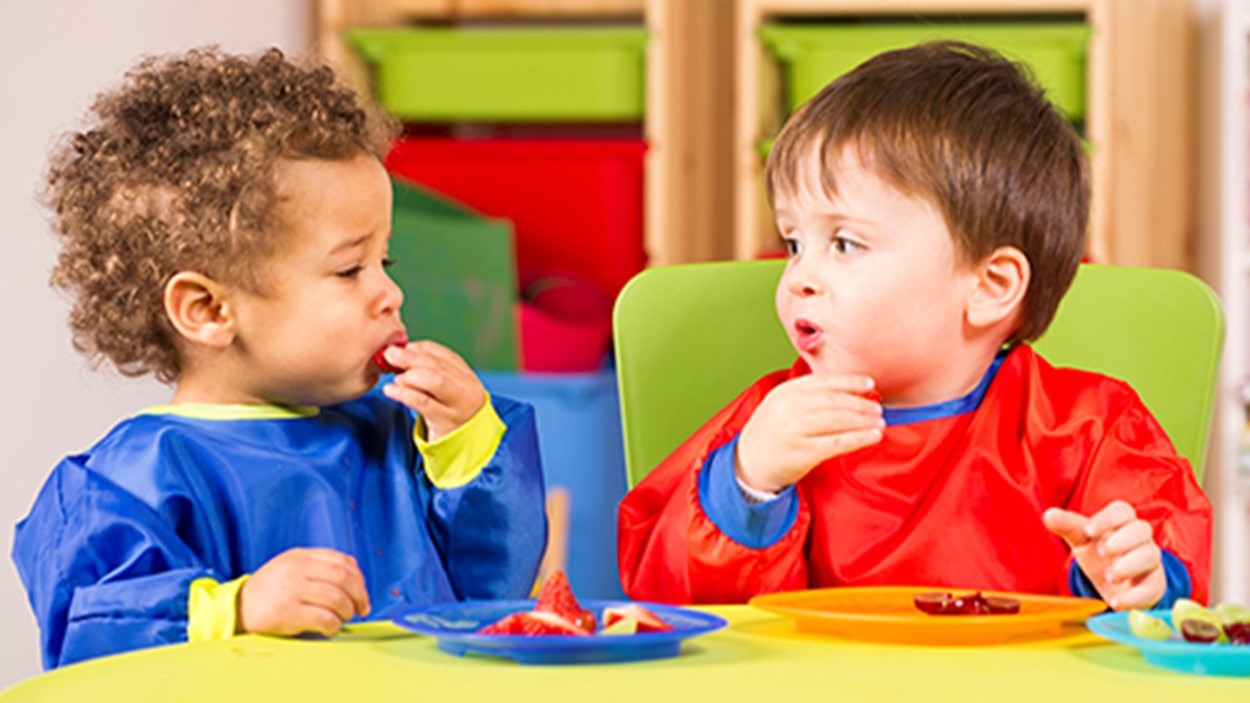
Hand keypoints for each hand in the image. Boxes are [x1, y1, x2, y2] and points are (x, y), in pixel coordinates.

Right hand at [238, 548, 369, 636]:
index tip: (362, 593)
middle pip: (344, 578)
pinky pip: (324, 618)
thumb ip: (319, 565)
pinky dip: (334, 626)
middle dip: (359, 595)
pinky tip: (330, 628)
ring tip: (343, 618)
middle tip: (361, 608)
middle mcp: (297, 569)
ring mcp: (292, 590)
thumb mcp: (292, 566)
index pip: (342, 561)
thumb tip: (354, 570)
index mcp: (300, 556)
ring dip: (347, 612)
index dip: (359, 579)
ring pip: (337, 599)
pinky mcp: (288, 613)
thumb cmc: (271, 590)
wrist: (238, 607)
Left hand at [379, 340, 486, 440]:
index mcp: (467, 376)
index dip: (423, 349)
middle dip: (412, 358)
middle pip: (439, 367)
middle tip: (390, 353)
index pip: (446, 356)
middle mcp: (466, 388)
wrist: (468, 443)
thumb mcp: (449, 391)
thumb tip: (405, 351)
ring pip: (434, 381)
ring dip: (410, 375)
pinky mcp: (444, 420)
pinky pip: (422, 403)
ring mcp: (457, 404)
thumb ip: (433, 372)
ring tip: (395, 376)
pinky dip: (404, 393)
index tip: (405, 347)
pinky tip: (390, 390)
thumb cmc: (451, 412)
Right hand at [736, 374, 883, 492]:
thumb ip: (807, 395)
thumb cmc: (771, 433)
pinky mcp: (803, 452)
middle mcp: (789, 408)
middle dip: (861, 403)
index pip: (823, 382)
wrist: (747, 463)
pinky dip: (859, 438)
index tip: (870, 382)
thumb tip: (847, 390)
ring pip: (838, 420)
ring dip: (863, 420)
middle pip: (834, 401)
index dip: (849, 381)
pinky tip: (873, 436)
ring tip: (879, 421)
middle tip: (877, 407)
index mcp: (785, 392)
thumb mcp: (781, 404)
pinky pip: (838, 442)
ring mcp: (795, 430)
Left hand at [1043, 501, 1165, 610]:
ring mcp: (1149, 561)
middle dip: (1121, 540)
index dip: (1107, 519)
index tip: (1088, 531)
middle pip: (1142, 529)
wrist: (1114, 584)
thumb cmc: (1098, 553)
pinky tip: (1116, 602)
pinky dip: (1133, 597)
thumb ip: (1067, 526)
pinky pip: (1151, 588)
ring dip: (1128, 566)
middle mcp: (1140, 538)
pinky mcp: (1153, 585)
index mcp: (1122, 521)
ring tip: (1109, 576)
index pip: (1122, 510)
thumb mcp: (1081, 538)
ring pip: (1150, 555)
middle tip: (1101, 553)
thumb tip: (1048, 515)